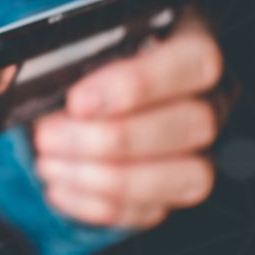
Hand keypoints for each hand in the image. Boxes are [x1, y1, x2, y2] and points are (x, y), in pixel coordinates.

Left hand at [33, 10, 224, 228]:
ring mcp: (200, 150)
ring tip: (49, 164)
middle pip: (194, 124)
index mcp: (191, 44)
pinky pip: (153, 210)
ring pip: (187, 176)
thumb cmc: (79, 61)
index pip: (194, 62)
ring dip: (108, 177)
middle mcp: (210, 99)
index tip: (79, 102)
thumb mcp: (75, 43)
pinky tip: (59, 187)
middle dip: (114, 138)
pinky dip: (99, 204)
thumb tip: (44, 81)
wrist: (70, 98)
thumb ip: (75, 55)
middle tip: (50, 136)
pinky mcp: (174, 191)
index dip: (139, 84)